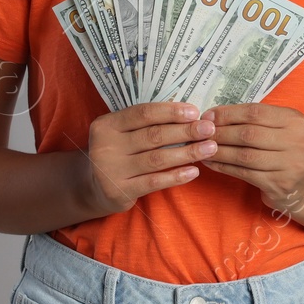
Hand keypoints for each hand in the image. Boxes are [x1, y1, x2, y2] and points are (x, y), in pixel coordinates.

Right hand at [82, 101, 216, 215]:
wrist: (94, 187)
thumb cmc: (118, 153)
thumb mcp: (122, 133)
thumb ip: (146, 124)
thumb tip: (189, 114)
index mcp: (107, 124)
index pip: (143, 113)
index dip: (171, 112)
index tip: (195, 112)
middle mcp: (106, 146)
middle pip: (153, 135)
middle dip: (185, 131)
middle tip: (209, 130)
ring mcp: (111, 170)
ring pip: (156, 159)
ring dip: (187, 152)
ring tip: (209, 148)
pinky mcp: (120, 191)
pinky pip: (154, 181)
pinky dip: (176, 176)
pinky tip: (194, 171)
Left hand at [197, 103, 303, 214]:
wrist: (301, 185)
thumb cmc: (281, 150)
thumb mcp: (277, 129)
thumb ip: (253, 120)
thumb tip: (212, 116)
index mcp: (295, 120)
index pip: (256, 112)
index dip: (229, 113)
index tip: (208, 116)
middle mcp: (297, 141)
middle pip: (249, 133)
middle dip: (221, 133)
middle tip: (201, 133)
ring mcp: (291, 164)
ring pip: (245, 155)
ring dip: (219, 151)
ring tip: (201, 148)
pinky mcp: (280, 184)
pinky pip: (245, 173)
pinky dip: (224, 167)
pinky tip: (211, 163)